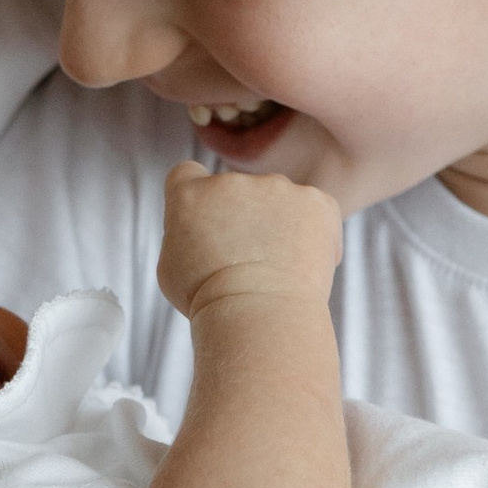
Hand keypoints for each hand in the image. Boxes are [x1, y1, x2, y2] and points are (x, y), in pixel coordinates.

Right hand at [158, 161, 341, 321]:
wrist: (257, 313)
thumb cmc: (209, 300)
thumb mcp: (172, 267)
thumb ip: (184, 234)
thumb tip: (201, 228)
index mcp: (190, 193)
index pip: (188, 175)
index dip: (199, 199)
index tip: (208, 225)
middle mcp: (231, 181)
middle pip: (237, 190)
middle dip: (242, 216)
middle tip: (247, 260)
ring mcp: (276, 187)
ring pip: (277, 199)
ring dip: (278, 223)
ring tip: (278, 269)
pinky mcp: (314, 200)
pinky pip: (315, 209)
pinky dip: (314, 231)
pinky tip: (306, 264)